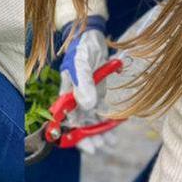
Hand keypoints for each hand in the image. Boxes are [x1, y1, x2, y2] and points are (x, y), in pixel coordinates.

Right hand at [59, 15, 113, 153]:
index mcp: (66, 93)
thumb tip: (87, 105)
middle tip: (101, 147)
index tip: (85, 146)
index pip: (67, 119)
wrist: (92, 34)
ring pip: (91, 119)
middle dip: (89, 137)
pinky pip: (101, 110)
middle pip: (79, 123)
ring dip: (99, 132)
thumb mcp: (82, 63)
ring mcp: (87, 95)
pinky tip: (115, 128)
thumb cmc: (83, 47)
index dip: (74, 134)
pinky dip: (107, 120)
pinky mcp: (98, 91)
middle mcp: (75, 97)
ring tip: (111, 142)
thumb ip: (83, 84)